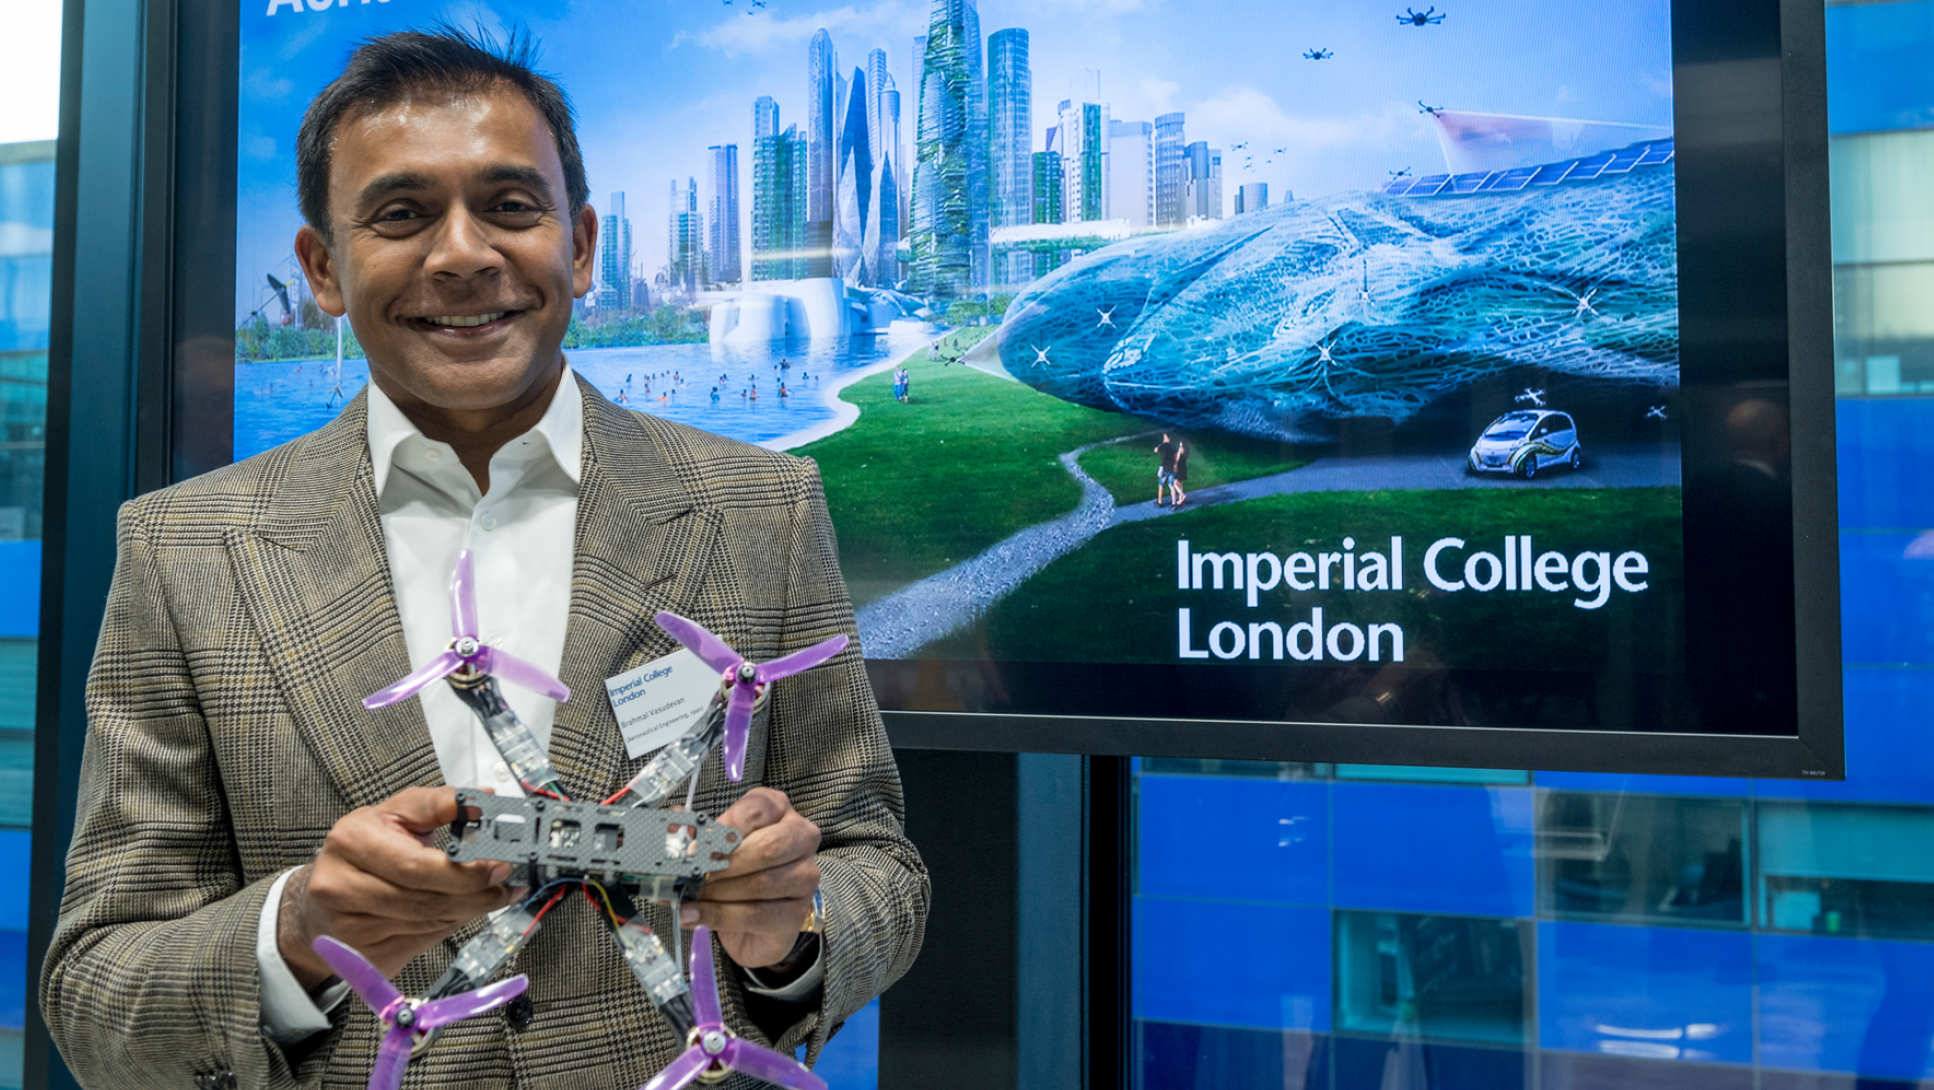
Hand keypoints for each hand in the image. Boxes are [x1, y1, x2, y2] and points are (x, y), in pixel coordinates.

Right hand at [278, 786, 515, 988]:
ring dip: (467, 911)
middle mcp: (341, 887)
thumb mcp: (396, 812)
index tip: (499, 865)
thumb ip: (439, 803)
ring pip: (427, 924)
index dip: (465, 871)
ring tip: (491, 895)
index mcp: (351, 841)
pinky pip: (419, 943)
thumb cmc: (364, 849)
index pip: (418, 866)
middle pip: (426, 900)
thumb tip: (484, 801)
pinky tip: (459, 912)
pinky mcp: (359, 957)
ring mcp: (348, 928)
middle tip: (505, 885)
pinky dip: (447, 928)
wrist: (317, 899)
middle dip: (475, 894)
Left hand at [689, 787, 820, 968]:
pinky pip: (757, 914)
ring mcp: (804, 876)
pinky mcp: (796, 912)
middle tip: (692, 874)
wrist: (752, 920)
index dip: (722, 830)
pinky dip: (720, 916)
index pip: (756, 811)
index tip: (693, 848)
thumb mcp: (713, 845)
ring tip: (690, 897)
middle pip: (767, 848)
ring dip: (718, 893)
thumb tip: (669, 824)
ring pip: (762, 883)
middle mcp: (799, 837)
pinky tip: (695, 915)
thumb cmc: (735, 872)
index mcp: (777, 809)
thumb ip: (692, 833)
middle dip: (723, 864)